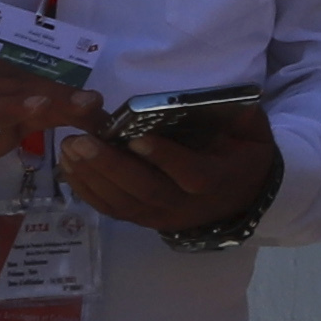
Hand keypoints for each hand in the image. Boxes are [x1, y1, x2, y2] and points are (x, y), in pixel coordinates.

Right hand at [0, 63, 98, 193]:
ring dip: (14, 104)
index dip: (70, 97)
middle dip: (55, 97)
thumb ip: (43, 114)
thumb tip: (89, 109)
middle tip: (89, 104)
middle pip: (19, 89)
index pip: (40, 84)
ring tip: (41, 106)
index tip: (102, 109)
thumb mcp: (7, 122)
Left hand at [57, 107, 283, 234]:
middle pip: (147, 191)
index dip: (165, 159)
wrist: (241, 198)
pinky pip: (112, 210)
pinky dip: (87, 191)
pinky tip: (68, 168)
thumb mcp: (252, 133)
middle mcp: (187, 205)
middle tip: (81, 141)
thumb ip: (241, 118)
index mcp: (218, 180)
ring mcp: (162, 216)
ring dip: (92, 177)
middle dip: (111, 167)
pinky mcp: (144, 220)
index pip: (192, 175)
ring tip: (68, 149)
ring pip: (124, 203)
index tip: (137, 139)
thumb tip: (224, 100)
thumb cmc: (244, 156)